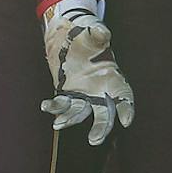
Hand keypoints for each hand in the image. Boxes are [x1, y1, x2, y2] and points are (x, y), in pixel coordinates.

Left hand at [40, 0, 132, 144]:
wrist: (70, 38)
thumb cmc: (88, 36)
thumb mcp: (94, 33)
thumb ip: (98, 34)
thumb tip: (101, 32)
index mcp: (114, 79)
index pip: (124, 98)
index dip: (127, 110)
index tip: (125, 121)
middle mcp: (100, 92)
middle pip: (104, 114)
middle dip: (101, 128)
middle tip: (94, 140)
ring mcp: (83, 95)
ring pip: (79, 113)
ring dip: (70, 119)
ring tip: (58, 124)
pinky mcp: (67, 94)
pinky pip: (61, 104)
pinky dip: (54, 107)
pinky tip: (45, 106)